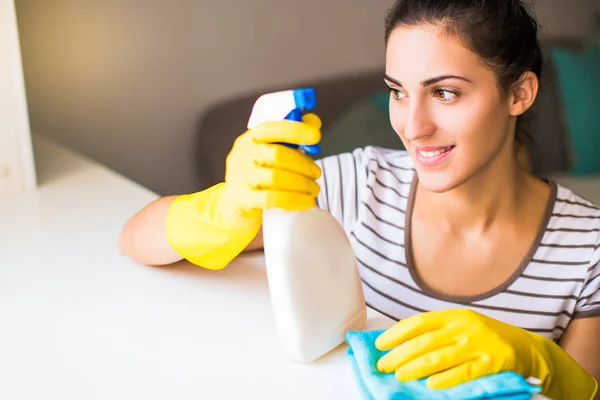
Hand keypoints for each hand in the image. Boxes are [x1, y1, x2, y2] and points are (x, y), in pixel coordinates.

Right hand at [220, 113, 321, 224]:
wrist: (235, 202)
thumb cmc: (259, 172)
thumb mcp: (270, 151)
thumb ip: (292, 136)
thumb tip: (314, 123)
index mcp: (250, 139)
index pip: (271, 128)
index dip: (295, 130)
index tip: (316, 136)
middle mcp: (242, 155)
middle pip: (277, 155)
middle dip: (303, 164)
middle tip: (317, 173)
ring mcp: (241, 178)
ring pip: (276, 178)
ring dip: (302, 184)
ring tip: (314, 189)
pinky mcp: (244, 199)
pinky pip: (273, 199)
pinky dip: (295, 200)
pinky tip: (307, 202)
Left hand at [375, 308, 596, 398]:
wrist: (525, 347)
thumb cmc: (485, 338)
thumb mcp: (462, 326)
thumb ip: (437, 333)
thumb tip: (401, 345)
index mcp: (453, 316)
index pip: (418, 323)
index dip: (397, 334)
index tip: (380, 344)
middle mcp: (464, 328)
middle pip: (425, 341)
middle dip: (400, 354)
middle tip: (383, 365)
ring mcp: (477, 345)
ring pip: (439, 357)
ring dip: (415, 367)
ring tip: (399, 375)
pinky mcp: (491, 364)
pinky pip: (463, 373)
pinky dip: (446, 379)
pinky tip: (430, 385)